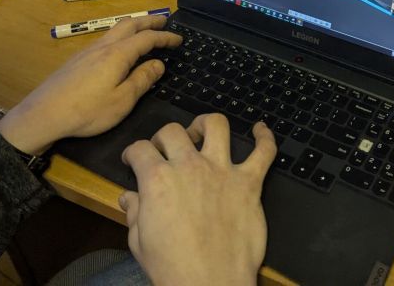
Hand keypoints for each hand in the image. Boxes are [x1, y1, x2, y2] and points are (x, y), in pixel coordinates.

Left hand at [0, 15, 180, 154]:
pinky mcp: (77, 60)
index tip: (179, 38)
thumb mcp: (122, 101)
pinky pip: (105, 39)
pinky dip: (121, 36)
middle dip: (149, 20)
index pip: (147, 38)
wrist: (43, 114)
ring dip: (134, 26)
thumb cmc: (87, 111)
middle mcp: (103, 46)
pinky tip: (120, 48)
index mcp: (117, 55)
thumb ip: (142, 80)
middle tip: (164, 20)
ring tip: (145, 30)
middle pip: (129, 24)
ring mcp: (88, 51)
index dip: (165, 37)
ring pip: (115, 29)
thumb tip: (158, 64)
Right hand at [120, 114, 276, 285]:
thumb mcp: (139, 241)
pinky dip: (264, 137)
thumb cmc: (173, 268)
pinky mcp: (249, 183)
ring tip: (201, 132)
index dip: (133, 152)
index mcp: (158, 179)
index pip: (141, 149)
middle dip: (164, 137)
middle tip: (164, 150)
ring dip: (206, 124)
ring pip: (216, 126)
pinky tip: (260, 129)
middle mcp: (190, 167)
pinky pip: (264, 152)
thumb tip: (129, 198)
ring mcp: (222, 171)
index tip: (134, 158)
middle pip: (174, 131)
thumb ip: (134, 212)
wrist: (210, 284)